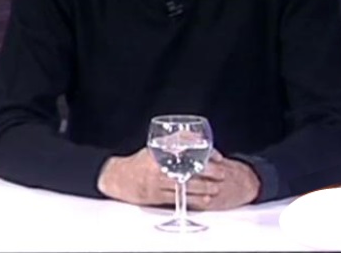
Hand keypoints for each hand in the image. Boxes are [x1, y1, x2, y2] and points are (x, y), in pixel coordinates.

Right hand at [97, 148, 259, 210]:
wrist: (118, 179)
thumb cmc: (137, 163)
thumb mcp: (152, 149)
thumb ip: (171, 147)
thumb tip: (193, 140)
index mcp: (158, 154)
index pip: (186, 153)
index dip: (203, 155)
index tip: (216, 157)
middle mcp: (158, 168)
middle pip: (188, 170)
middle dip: (207, 172)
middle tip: (221, 173)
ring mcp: (157, 183)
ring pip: (186, 186)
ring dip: (203, 188)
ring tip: (216, 188)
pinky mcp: (157, 197)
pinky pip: (179, 199)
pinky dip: (194, 200)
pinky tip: (205, 200)